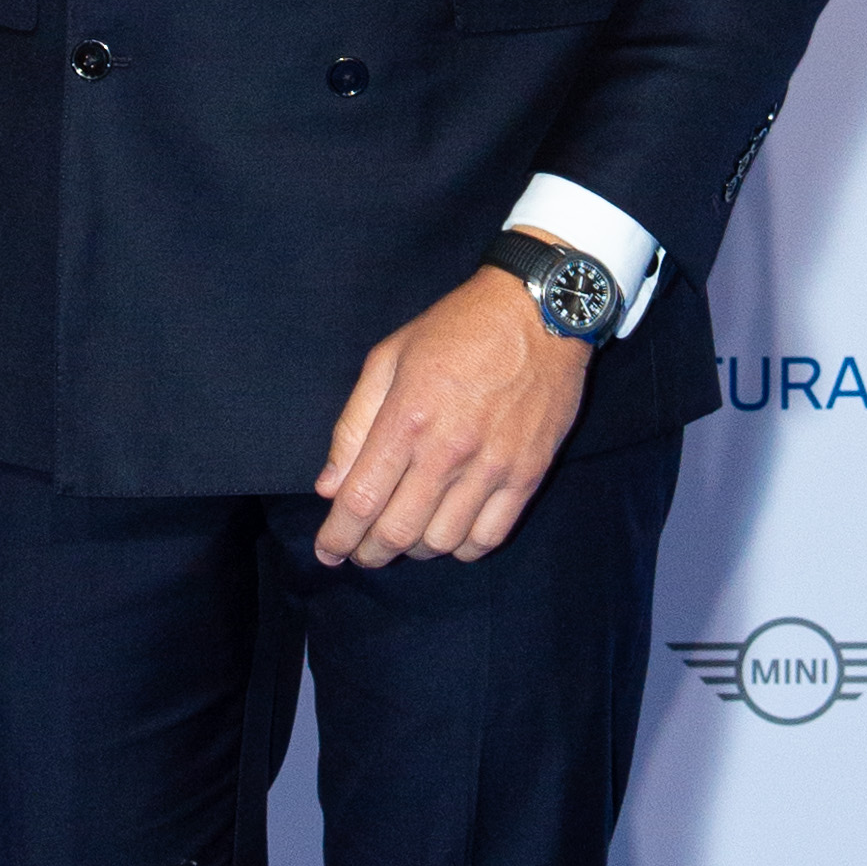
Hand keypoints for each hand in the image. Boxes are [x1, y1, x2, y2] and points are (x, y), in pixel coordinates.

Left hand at [313, 268, 591, 569]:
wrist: (539, 312)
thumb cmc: (456, 329)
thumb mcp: (389, 358)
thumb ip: (354, 425)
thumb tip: (329, 486)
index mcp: (406, 418)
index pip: (360, 501)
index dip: (337, 538)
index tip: (327, 552)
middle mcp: (448, 450)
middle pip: (397, 532)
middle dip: (369, 553)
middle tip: (360, 552)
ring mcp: (493, 466)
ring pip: (442, 542)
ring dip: (414, 551)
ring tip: (405, 538)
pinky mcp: (528, 474)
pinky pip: (489, 536)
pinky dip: (462, 549)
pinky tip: (448, 535)